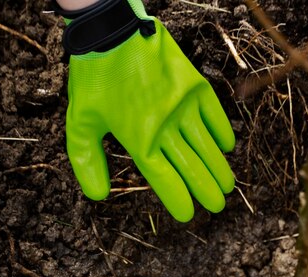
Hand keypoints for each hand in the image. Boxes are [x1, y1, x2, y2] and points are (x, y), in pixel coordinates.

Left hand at [66, 16, 235, 221]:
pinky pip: (214, 116)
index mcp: (138, 140)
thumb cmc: (93, 79)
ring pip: (208, 147)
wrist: (110, 31)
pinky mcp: (194, 85)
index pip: (166, 180)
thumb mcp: (80, 122)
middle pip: (193, 168)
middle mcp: (165, 126)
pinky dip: (221, 133)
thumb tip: (99, 196)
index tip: (187, 215)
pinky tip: (225, 147)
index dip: (179, 200)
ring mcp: (183, 105)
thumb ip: (87, 161)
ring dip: (220, 169)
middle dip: (207, 191)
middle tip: (216, 206)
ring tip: (227, 186)